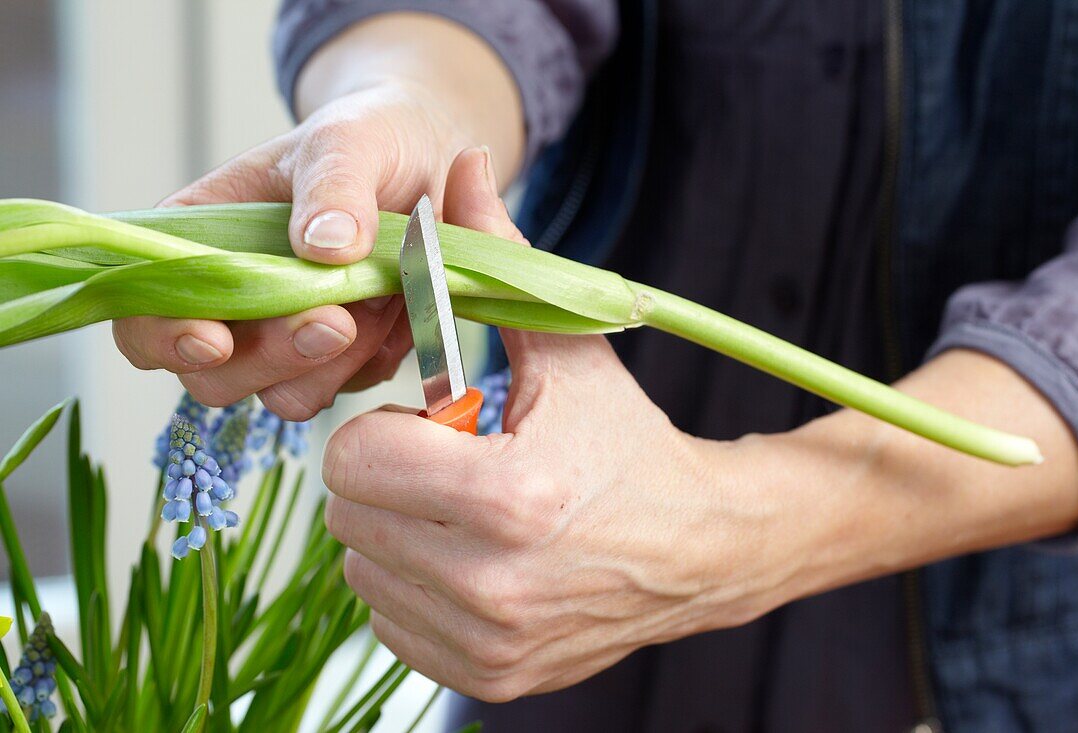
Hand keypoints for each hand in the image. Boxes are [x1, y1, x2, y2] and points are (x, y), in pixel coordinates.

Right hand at [112, 13, 523, 418]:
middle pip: (214, 376)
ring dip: (332, 366)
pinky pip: (354, 386)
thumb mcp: (350, 139)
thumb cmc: (371, 139)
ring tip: (382, 304)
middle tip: (337, 323)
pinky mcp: (346, 358)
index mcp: (201, 241)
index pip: (144, 309)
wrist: (434, 161)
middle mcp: (236, 302)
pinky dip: (379, 358)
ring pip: (286, 396)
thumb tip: (324, 244)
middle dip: (271, 358)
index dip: (163, 338)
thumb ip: (333, 183)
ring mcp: (289, 339)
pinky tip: (402, 307)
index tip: (214, 340)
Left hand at [321, 151, 797, 700]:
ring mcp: (487, 643)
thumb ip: (504, 262)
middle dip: (386, 476)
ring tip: (466, 510)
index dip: (387, 429)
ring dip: (396, 532)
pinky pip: (388, 623)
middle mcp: (492, 585)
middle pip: (347, 515)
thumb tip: (459, 163)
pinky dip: (413, 585)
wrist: (702, 552)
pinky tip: (473, 558)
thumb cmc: (629, 444)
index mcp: (509, 496)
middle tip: (450, 461)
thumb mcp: (571, 350)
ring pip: (361, 569)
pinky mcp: (486, 678)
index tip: (437, 421)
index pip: (352, 457)